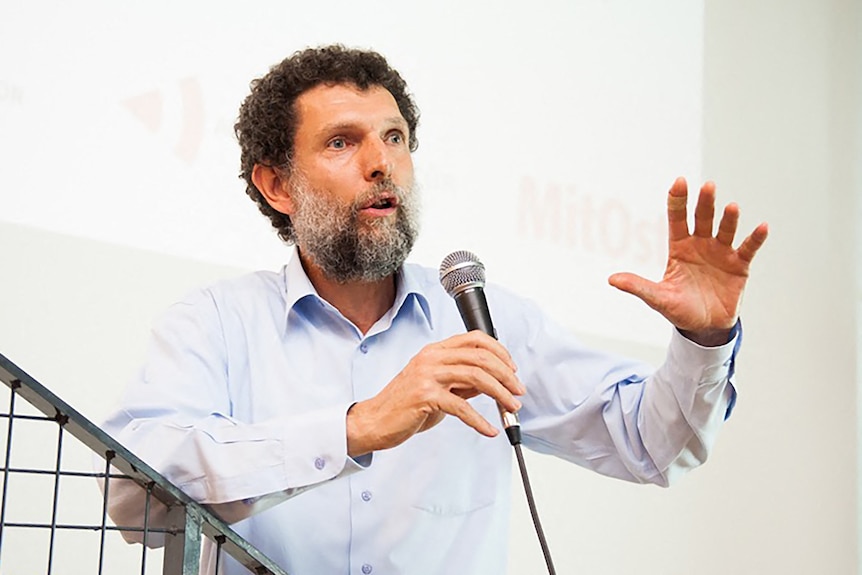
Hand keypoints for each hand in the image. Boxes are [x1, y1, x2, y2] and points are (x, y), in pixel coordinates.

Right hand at [346, 331, 523, 456]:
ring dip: (500, 394)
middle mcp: (431, 357)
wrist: (374, 421)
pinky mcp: (424, 396)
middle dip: (506, 375)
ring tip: (511, 408)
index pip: (475, 339)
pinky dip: (479, 420)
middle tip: (518, 392)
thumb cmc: (404, 405)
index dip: (499, 351)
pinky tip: (489, 430)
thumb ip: (462, 382)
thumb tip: (492, 382)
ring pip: (476, 377)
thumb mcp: (437, 387)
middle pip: (480, 357)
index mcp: (435, 351)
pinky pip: (461, 406)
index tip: (513, 369)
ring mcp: (427, 375)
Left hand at [608, 177, 767, 345]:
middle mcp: (701, 245)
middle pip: (702, 219)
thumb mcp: (658, 298)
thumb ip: (638, 287)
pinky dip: (755, 238)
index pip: (677, 220)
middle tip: (707, 187)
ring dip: (728, 219)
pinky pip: (748, 249)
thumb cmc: (679, 310)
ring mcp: (721, 253)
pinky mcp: (739, 266)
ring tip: (731, 207)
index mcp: (680, 248)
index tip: (679, 182)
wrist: (704, 328)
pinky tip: (761, 227)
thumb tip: (612, 280)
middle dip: (704, 203)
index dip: (678, 201)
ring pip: (725, 230)